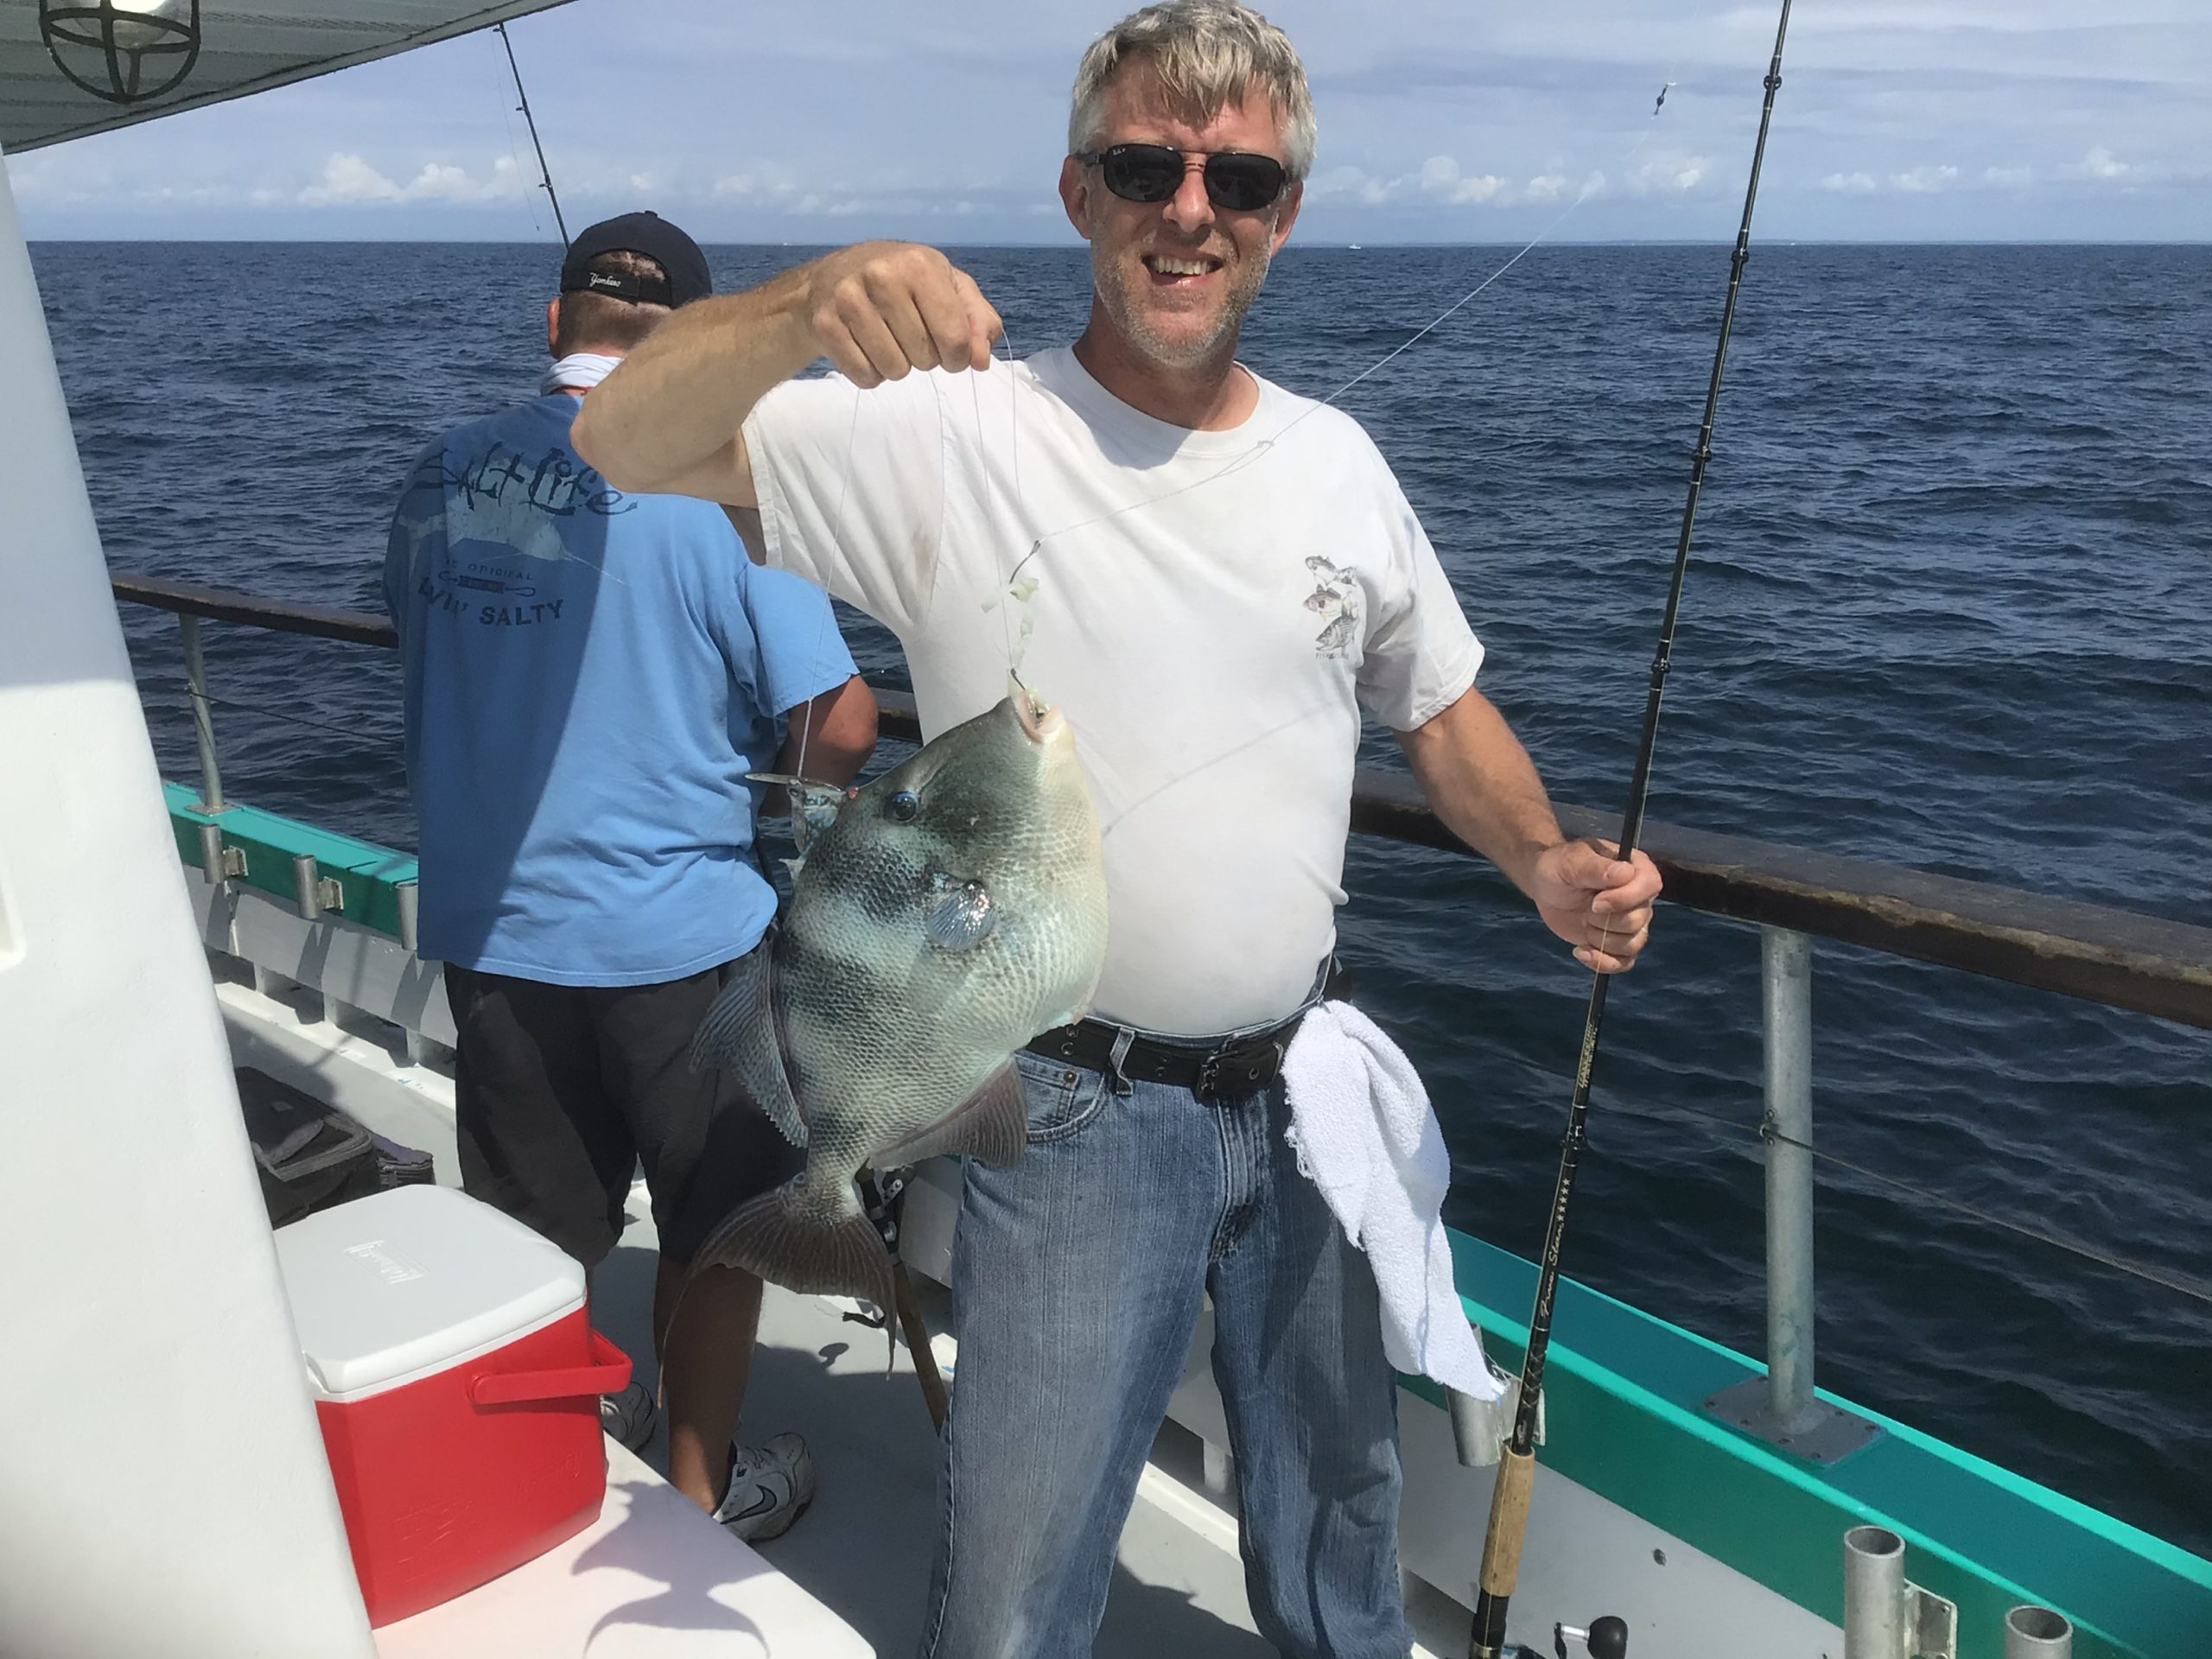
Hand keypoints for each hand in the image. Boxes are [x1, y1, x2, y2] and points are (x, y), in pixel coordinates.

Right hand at [799, 241, 1003, 387]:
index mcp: (919, 264)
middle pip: (926, 358)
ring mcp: (849, 300)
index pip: (955, 338)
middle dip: (925, 357)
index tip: (948, 348)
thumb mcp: (947, 286)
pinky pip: (865, 376)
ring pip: (895, 371)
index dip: (958, 356)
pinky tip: (865, 347)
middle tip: (909, 334)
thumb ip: (977, 320)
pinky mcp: (826, 325)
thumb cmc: (901, 282)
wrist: (830, 277)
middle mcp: (882, 276)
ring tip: (887, 339)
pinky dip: (871, 373)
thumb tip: (981, 359)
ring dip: (897, 366)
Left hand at [1527, 839, 1661, 973]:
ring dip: (1601, 939)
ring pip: (1633, 944)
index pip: (1650, 885)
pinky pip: (1624, 963)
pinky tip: (1581, 951)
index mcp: (1636, 868)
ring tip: (1583, 922)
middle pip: (1638, 920)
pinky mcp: (1618, 943)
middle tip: (1585, 909)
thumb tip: (1625, 873)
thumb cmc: (1560, 866)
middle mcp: (1640, 896)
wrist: (1546, 885)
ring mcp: (1632, 922)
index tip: (1595, 902)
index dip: (1625, 898)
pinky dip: (1602, 962)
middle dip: (1605, 921)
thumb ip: (1596, 868)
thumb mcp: (1572, 862)